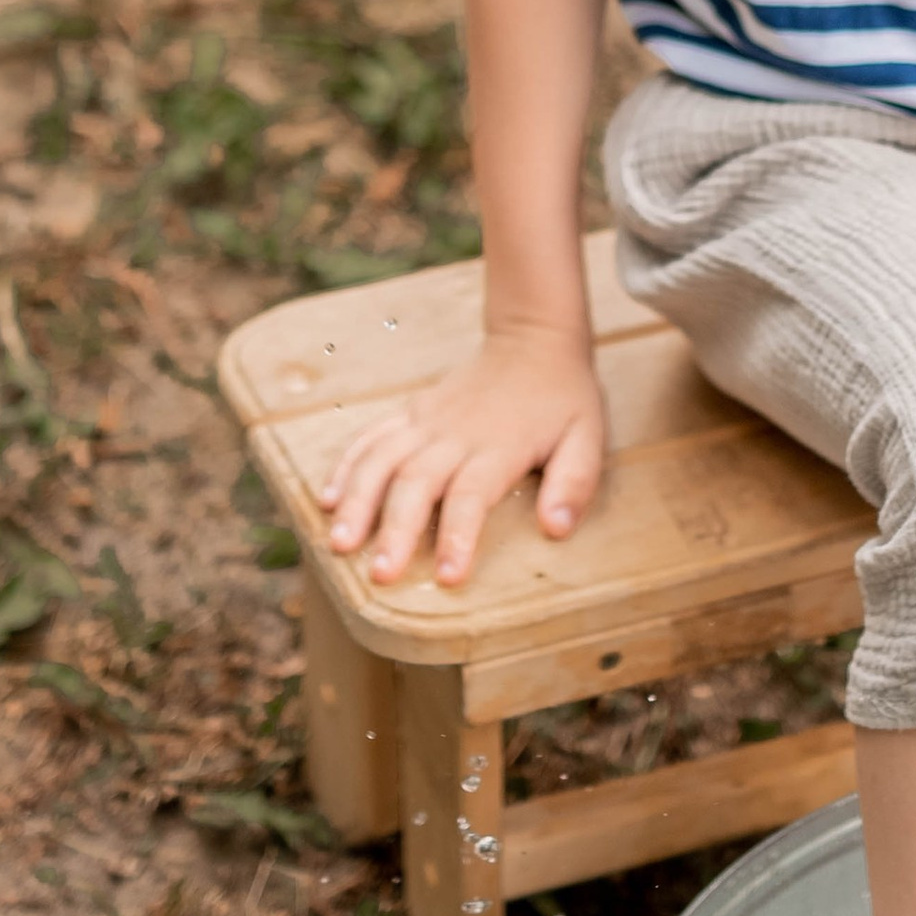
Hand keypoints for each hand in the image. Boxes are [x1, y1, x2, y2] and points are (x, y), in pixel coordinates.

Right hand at [320, 326, 607, 589]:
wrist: (534, 339)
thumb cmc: (563, 398)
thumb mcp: (588, 437)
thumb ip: (574, 483)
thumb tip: (556, 529)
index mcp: (500, 446)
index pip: (472, 495)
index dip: (459, 536)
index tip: (448, 576)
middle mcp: (455, 434)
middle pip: (417, 482)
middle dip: (395, 529)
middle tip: (380, 574)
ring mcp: (428, 421)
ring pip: (382, 459)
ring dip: (358, 501)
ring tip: (340, 542)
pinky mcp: (412, 412)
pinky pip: (371, 437)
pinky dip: (347, 466)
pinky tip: (328, 499)